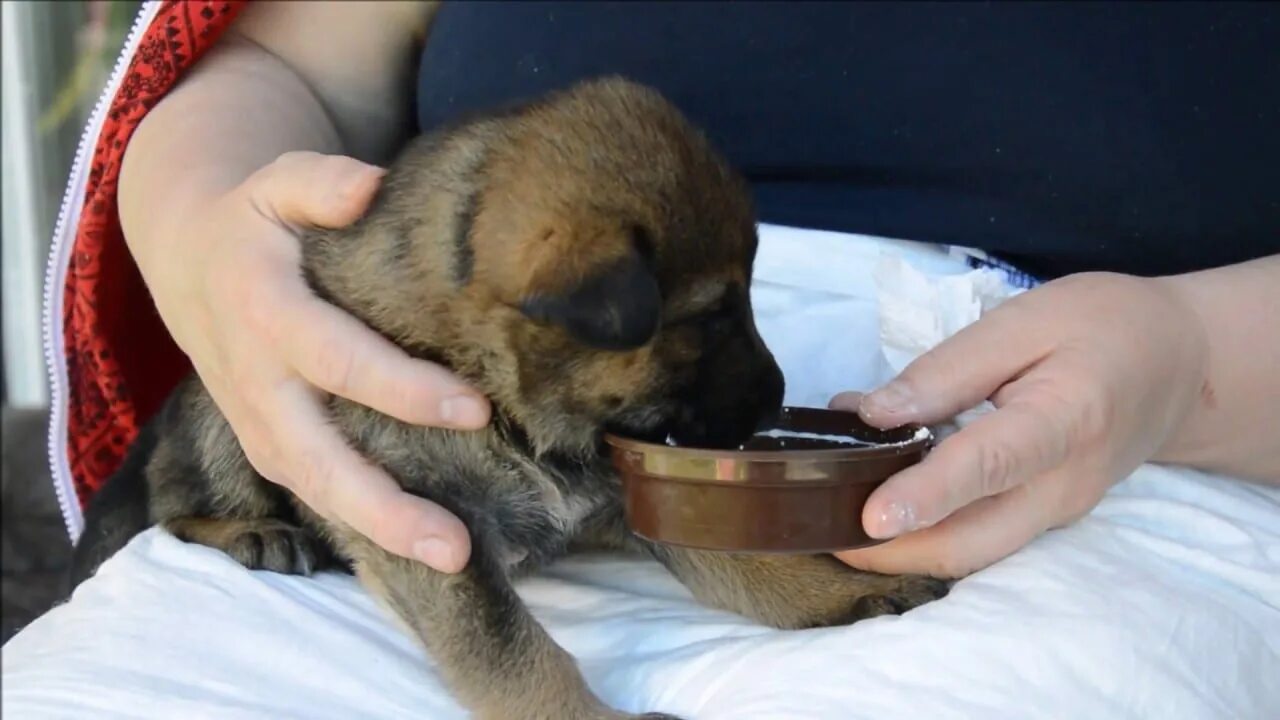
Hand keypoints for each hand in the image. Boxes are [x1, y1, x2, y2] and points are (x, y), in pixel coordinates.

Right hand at [135, 151, 489, 572]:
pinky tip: (418, 543)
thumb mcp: (276, 182)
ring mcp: (257, 423)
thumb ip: (320, 183)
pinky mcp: (265, 445)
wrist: (188, 263)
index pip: (340, 361)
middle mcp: (257, 382)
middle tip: (457, 544)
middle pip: (320, 457)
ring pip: (315, 490)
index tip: (473, 408)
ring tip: (453, 559)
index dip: (403, 388)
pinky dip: (362, 524)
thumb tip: (371, 189)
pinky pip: (313, 493)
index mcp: (265, 312)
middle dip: (387, 504)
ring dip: (381, 532)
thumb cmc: (255, 221)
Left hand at [830, 272, 1209, 577]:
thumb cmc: (1101, 327)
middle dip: (890, 551)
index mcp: (1066, 419)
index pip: (989, 465)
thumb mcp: (1023, 322)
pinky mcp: (1043, 518)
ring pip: (971, 554)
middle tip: (817, 530)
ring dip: (902, 550)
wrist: (1178, 363)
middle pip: (972, 541)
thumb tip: (872, 413)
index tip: (870, 518)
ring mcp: (1056, 512)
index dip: (926, 494)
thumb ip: (946, 371)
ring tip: (832, 522)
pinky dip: (928, 534)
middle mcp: (1064, 485)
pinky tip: (880, 506)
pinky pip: (981, 540)